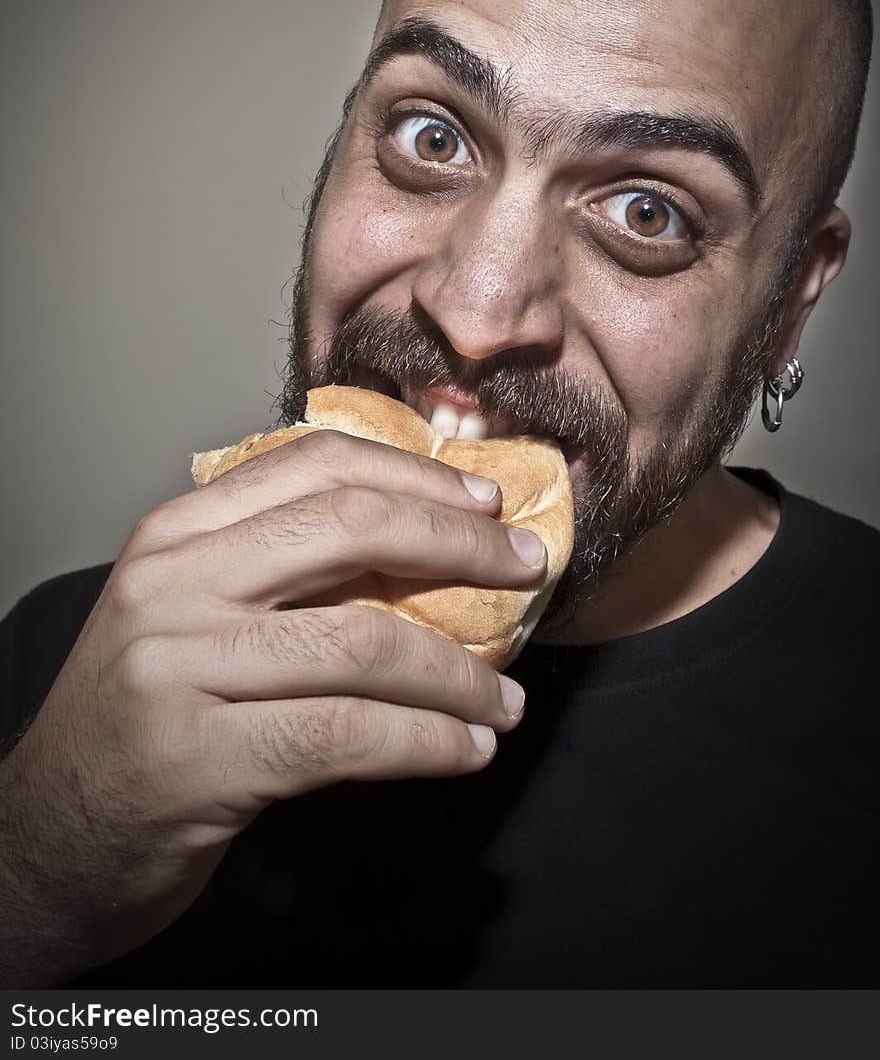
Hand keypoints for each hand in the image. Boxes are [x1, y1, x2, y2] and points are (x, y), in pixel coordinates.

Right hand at [0, 429, 543, 982]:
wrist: (45, 836)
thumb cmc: (141, 719)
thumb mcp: (193, 618)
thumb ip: (283, 574)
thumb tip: (427, 551)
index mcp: (178, 533)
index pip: (316, 465)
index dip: (417, 476)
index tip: (486, 500)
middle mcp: (172, 583)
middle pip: (348, 528)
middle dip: (459, 544)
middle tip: (524, 568)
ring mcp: (177, 667)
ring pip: (361, 642)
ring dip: (460, 673)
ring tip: (506, 699)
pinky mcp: (195, 759)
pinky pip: (346, 735)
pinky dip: (427, 742)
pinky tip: (465, 749)